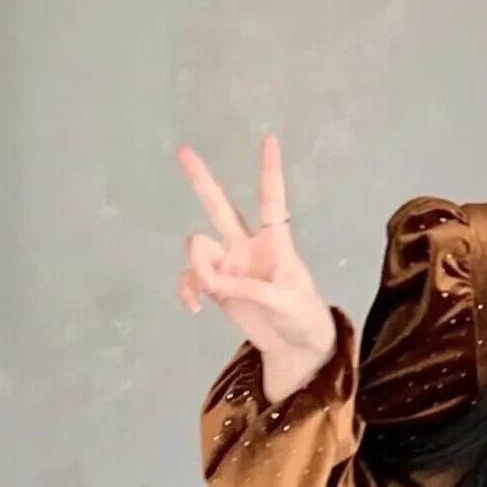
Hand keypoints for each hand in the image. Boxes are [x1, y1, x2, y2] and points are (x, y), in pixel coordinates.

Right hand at [177, 133, 337, 402]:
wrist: (295, 347)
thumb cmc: (303, 317)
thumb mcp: (286, 303)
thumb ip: (251, 289)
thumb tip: (214, 282)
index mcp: (276, 242)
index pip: (271, 201)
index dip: (268, 171)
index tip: (269, 139)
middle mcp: (248, 246)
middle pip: (219, 207)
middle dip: (201, 181)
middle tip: (182, 151)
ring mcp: (229, 265)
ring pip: (198, 248)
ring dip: (197, 267)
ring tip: (210, 291)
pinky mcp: (216, 286)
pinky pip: (190, 278)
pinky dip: (186, 290)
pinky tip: (194, 307)